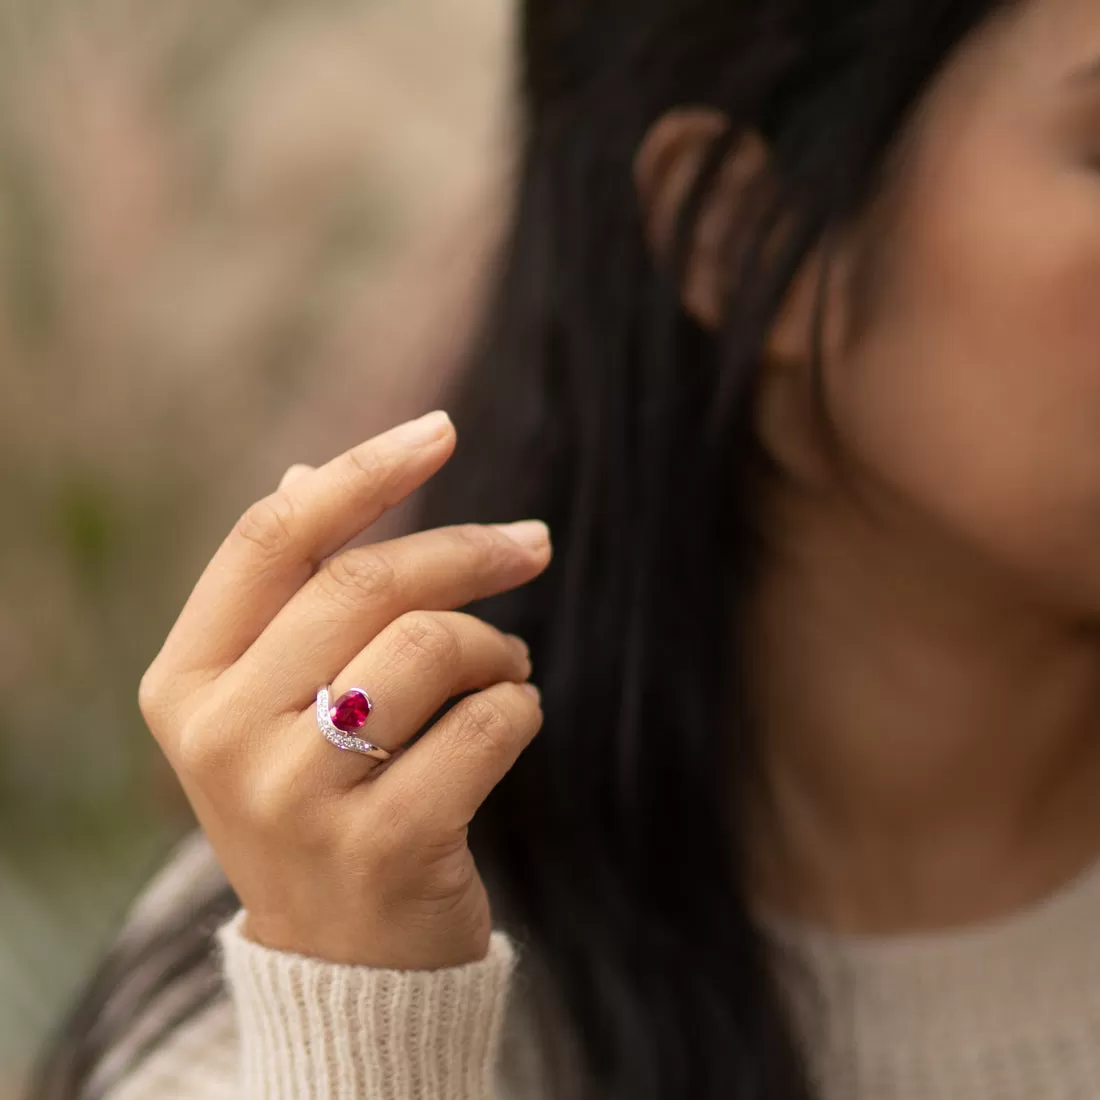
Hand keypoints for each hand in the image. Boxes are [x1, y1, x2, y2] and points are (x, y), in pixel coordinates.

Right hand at [138, 411, 551, 969]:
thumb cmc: (322, 798)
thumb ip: (288, 593)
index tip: (441, 430)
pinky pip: (489, 724)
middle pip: (366, 583)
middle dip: (470, 551)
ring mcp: (296, 799)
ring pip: (432, 647)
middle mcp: (223, 737)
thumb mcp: (276, 702)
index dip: (362, 473)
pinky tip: (510, 723)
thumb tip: (308, 471)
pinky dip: (520, 707)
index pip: (270, 539)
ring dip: (498, 646)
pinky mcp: (383, 847)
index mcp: (185, 684)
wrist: (344, 959)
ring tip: (510, 669)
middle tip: (533, 542)